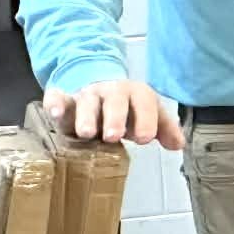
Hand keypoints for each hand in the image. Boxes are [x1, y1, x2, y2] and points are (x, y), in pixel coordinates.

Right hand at [43, 80, 183, 149]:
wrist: (99, 89)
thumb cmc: (127, 110)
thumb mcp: (147, 115)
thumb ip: (163, 128)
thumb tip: (179, 144)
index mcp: (136, 94)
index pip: (144, 103)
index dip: (146, 119)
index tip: (145, 138)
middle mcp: (111, 92)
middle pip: (114, 101)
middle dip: (115, 117)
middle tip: (114, 136)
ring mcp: (87, 95)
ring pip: (86, 102)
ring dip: (86, 116)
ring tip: (87, 133)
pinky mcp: (66, 100)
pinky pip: (58, 97)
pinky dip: (55, 103)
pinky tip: (54, 112)